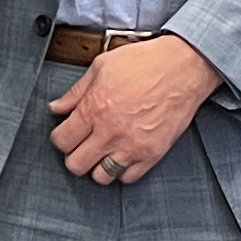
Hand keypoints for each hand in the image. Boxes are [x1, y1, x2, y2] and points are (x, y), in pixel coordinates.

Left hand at [49, 34, 217, 186]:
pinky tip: (122, 155)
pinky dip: (122, 170)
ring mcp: (131, 146)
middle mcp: (110, 132)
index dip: (60, 138)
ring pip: (100, 177)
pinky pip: (128, 178)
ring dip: (97, 166)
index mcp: (94, 109)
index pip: (61, 141)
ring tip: (102, 152)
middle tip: (81, 145)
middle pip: (76, 164)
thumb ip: (76, 92)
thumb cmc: (145, 62)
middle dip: (74, 155)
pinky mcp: (152, 154)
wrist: (183, 67)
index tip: (66, 133)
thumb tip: (57, 107)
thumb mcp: (102, 66)